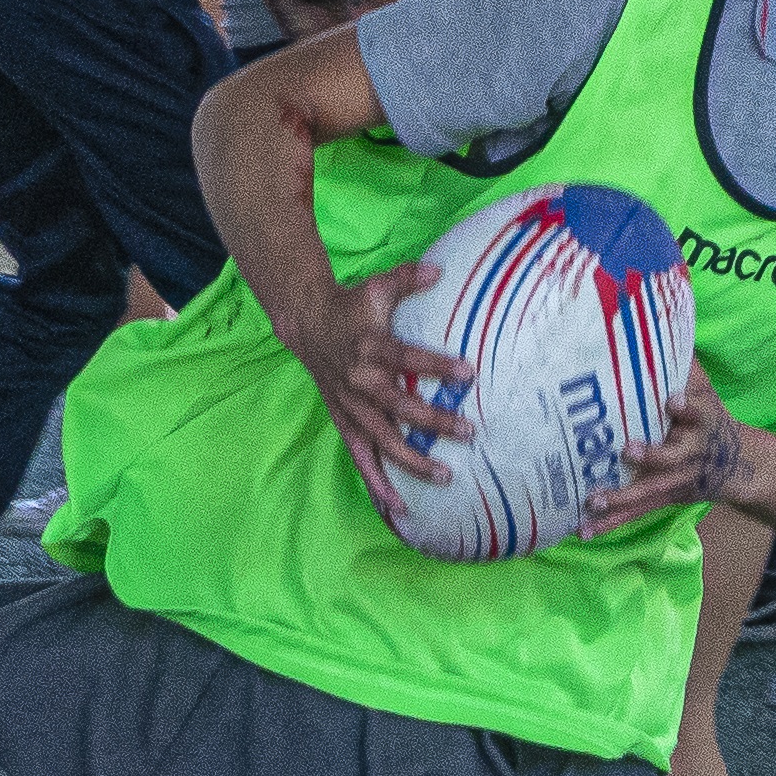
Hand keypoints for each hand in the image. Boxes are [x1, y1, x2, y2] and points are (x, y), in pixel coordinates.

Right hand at [274, 259, 473, 516]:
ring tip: (446, 476)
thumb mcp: (377, 286)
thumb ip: (407, 278)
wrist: (305, 324)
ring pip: (383, 440)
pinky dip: (377, 482)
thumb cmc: (351, 306)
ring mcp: (350, 406)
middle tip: (468, 432)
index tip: (469, 373)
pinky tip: (398, 506)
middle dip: (434, 422)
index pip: (407, 358)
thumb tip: (440, 270)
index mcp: (370, 346)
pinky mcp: (344, 421)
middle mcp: (359, 381)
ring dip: (412, 460)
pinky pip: (361, 457)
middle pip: (399, 407)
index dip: (436, 366)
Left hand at [588, 363, 754, 536]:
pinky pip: (635, 513)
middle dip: (651, 455)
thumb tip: (659, 316)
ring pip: (648, 491)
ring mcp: (676, 480)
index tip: (675, 400)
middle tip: (628, 450)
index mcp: (701, 421)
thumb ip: (680, 360)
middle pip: (672, 456)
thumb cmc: (707, 416)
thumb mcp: (703, 386)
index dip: (688, 406)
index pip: (699, 411)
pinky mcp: (663, 499)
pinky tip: (581, 532)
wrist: (739, 464)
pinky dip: (609, 524)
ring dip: (621, 498)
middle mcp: (690, 452)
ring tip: (593, 502)